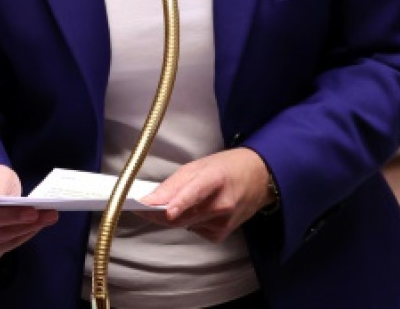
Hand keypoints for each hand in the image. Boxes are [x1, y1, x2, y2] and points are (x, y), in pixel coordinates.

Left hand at [139, 148, 274, 242]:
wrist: (260, 179)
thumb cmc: (227, 168)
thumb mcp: (199, 166)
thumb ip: (174, 184)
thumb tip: (150, 200)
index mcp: (216, 178)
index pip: (197, 191)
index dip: (181, 202)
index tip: (165, 210)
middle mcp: (222, 203)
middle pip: (182, 215)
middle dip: (158, 213)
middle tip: (140, 208)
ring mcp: (223, 221)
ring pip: (184, 224)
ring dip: (172, 217)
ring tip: (172, 203)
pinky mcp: (222, 234)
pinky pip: (193, 230)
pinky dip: (188, 222)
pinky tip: (196, 211)